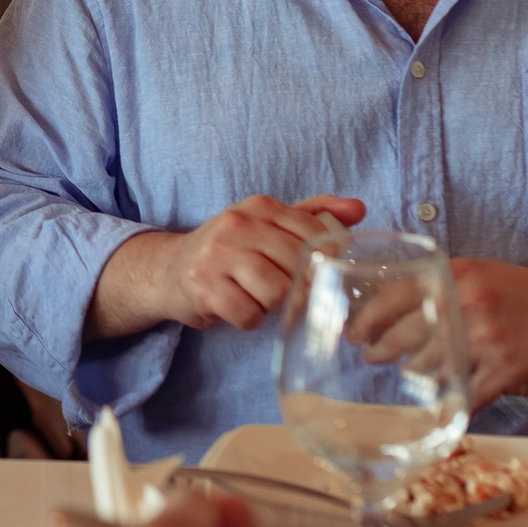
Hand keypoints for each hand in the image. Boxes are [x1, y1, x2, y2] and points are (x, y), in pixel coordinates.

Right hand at [153, 194, 366, 330]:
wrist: (169, 269)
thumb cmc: (229, 250)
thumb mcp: (267, 224)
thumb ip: (312, 215)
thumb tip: (358, 209)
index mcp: (259, 207)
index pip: (312, 232)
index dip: (321, 260)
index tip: (312, 272)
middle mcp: (237, 224)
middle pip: (297, 265)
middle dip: (296, 286)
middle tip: (282, 291)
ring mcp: (217, 255)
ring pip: (276, 292)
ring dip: (272, 305)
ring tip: (257, 298)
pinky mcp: (203, 287)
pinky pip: (249, 315)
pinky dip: (249, 320)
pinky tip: (238, 308)